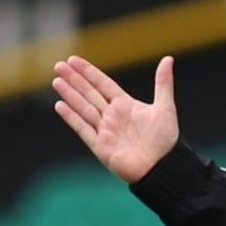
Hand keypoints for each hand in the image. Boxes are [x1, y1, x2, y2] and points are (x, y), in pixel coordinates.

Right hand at [52, 55, 178, 183]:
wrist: (163, 167)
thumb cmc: (166, 140)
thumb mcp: (165, 107)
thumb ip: (163, 83)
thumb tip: (168, 58)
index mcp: (126, 105)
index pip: (103, 84)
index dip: (89, 72)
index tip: (73, 60)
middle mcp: (113, 116)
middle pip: (90, 93)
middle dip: (74, 80)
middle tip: (58, 65)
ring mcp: (105, 131)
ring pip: (84, 108)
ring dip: (70, 95)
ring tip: (56, 81)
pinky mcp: (101, 146)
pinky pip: (83, 129)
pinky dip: (72, 118)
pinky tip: (60, 106)